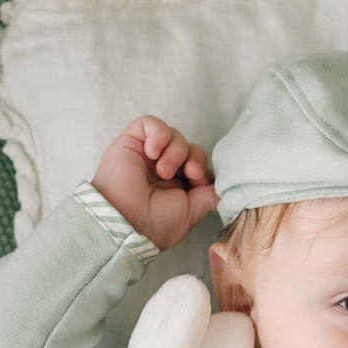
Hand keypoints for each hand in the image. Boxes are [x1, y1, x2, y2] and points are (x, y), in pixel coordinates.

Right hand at [91, 115, 218, 250]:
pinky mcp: (133, 141)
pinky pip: (152, 123)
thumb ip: (208, 196)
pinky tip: (152, 153)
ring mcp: (147, 155)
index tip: (198, 182)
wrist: (125, 223)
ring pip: (174, 135)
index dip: (202, 168)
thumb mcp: (191, 213)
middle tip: (189, 173)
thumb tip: (222, 186)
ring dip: (175, 151)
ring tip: (163, 171)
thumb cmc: (154, 224)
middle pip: (190, 147)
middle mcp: (162, 168)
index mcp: (176, 185)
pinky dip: (158, 134)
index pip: (198, 164)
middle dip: (195, 158)